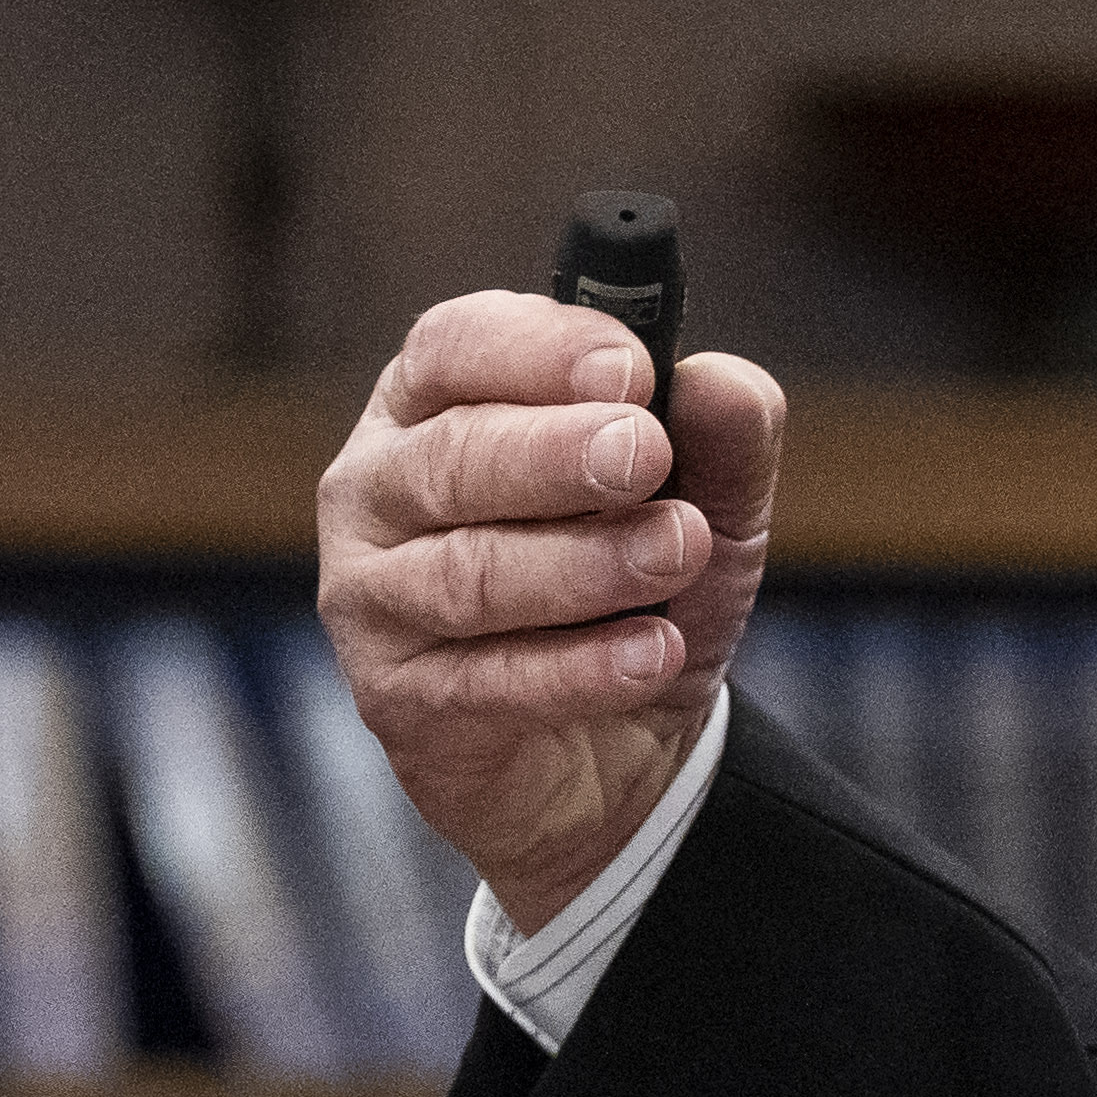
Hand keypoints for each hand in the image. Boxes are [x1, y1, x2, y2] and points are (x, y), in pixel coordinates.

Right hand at [316, 290, 785, 933]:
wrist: (616, 750)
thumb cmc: (637, 589)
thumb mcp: (706, 505)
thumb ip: (722, 439)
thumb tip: (721, 382)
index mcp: (438, 405)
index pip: (456, 346)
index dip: (539, 351)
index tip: (630, 369)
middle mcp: (381, 489)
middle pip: (453, 454)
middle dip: (557, 453)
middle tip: (646, 454)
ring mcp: (373, 596)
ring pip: (469, 571)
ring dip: (582, 562)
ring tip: (675, 553)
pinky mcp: (397, 699)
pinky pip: (485, 680)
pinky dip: (580, 668)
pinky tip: (653, 652)